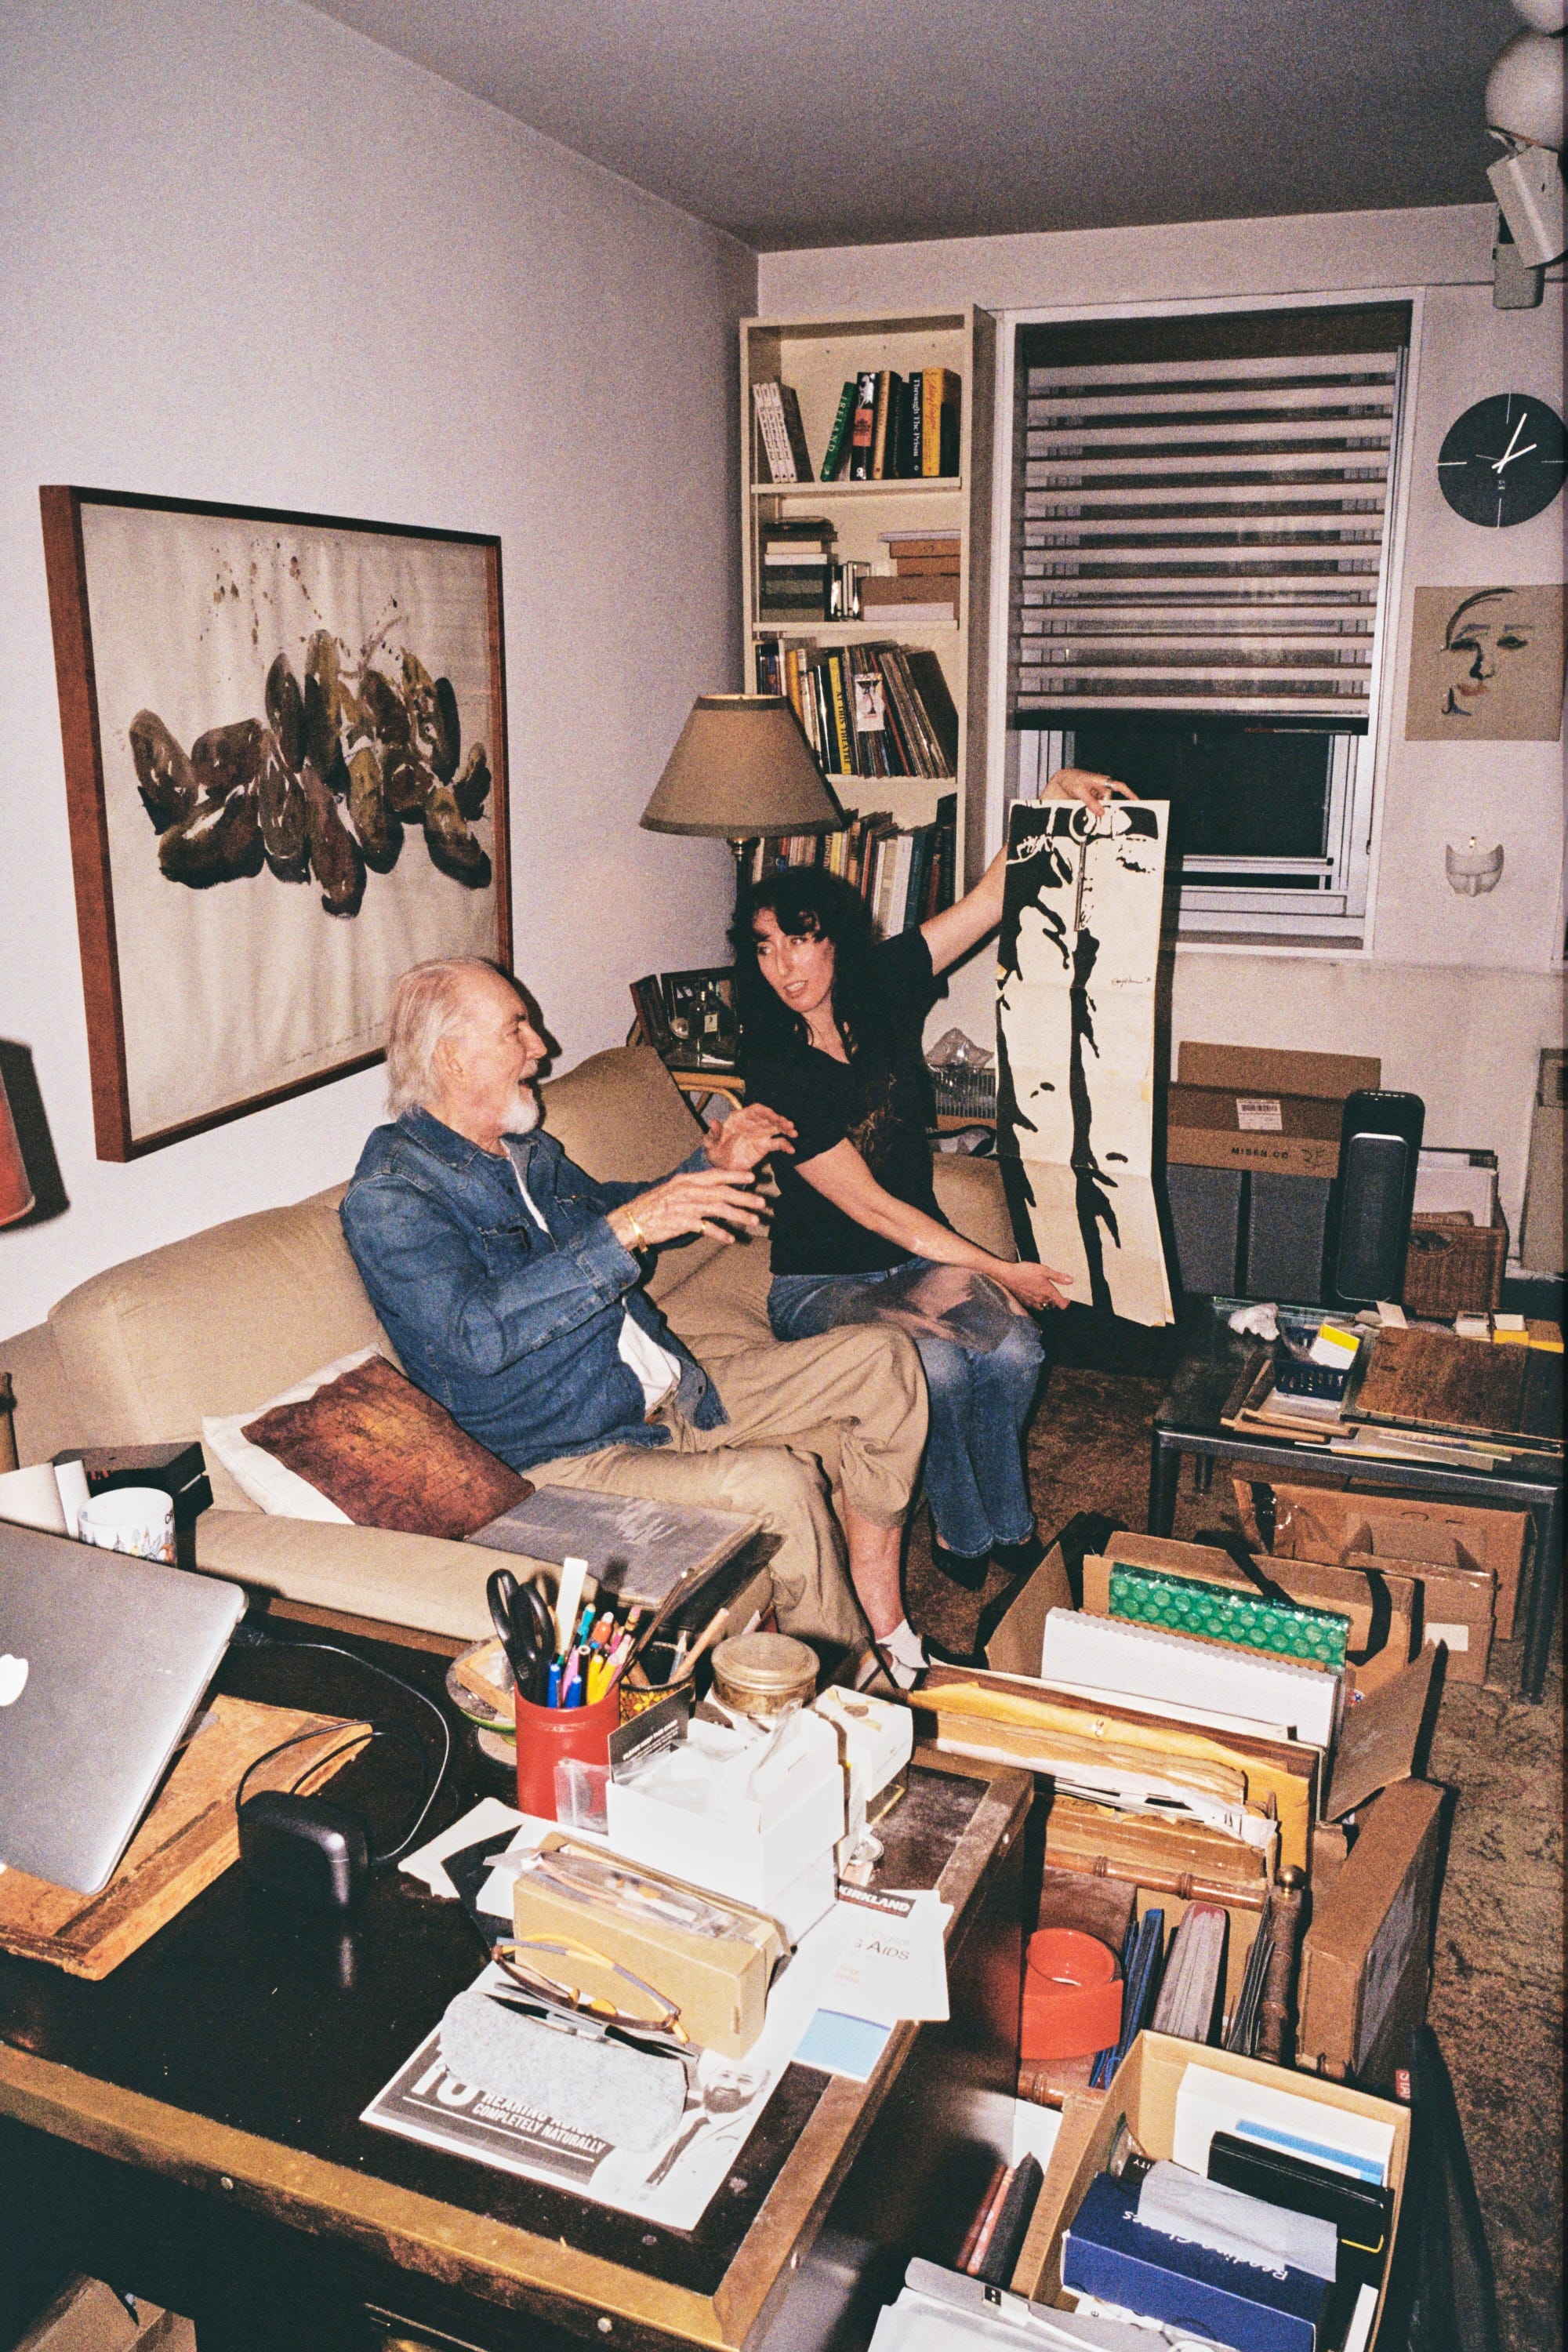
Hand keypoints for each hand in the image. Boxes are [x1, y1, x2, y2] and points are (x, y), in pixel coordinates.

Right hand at [609, 1167, 765, 1249]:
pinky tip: (730, 1239)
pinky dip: (719, 1233)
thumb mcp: (672, 1190)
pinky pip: (705, 1228)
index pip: (714, 1175)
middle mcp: (687, 1191)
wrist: (630, 1220)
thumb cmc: (652, 1207)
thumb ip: (692, 1189)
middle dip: (744, 1197)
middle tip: (762, 1202)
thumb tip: (714, 1191)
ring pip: (718, 1209)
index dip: (735, 1175)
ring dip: (738, 1215)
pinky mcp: (680, 1223)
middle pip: (721, 1192)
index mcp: (685, 1180)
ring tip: (754, 1221)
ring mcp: (684, 1207)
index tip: (752, 1177)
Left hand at [703, 1100, 796, 1173]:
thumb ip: (713, 1133)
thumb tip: (713, 1122)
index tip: (773, 1115)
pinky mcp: (764, 1146)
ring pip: (775, 1127)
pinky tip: (791, 1150)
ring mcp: (759, 1134)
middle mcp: (752, 1123)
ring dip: (785, 1128)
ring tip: (793, 1132)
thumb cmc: (715, 1150)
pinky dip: (785, 1145)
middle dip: (779, 1119)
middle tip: (788, 1124)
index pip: (756, 1110)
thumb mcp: (710, 1143)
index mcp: (740, 1118)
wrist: (721, 1166)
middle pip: (769, 1117)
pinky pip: (777, 1143)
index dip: (766, 1111)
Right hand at [993, 1257, 1073, 1311]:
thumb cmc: (1025, 1271)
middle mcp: (1041, 1299)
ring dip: (1046, 1302)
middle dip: (1055, 1300)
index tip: (1067, 1298)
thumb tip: (1070, 1281)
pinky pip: (1034, 1305)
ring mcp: (1032, 1302)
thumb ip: (1058, 1277)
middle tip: (1055, 1292)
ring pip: (1043, 1307)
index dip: (1066, 1302)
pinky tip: (1034, 1295)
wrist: (1008, 1275)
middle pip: (1052, 1305)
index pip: (1061, 1304)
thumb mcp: (1044, 1270)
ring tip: (1045, 1295)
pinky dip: (1037, 1302)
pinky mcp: (1025, 1301)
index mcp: (1048, 1292)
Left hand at [1042, 767, 1132, 812]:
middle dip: (1110, 810)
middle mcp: (1103, 787)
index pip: (1120, 787)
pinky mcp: (1093, 801)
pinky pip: (1097, 809)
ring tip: (1095, 820)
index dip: (1130, 794)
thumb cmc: (1071, 780)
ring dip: (1100, 814)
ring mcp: (1098, 794)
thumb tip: (1102, 813)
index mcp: (1102, 780)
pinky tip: (1092, 819)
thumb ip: (1090, 802)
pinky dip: (1095, 814)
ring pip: (1104, 807)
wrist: (1061, 781)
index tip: (1137, 801)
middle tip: (1109, 820)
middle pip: (1110, 801)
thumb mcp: (1079, 791)